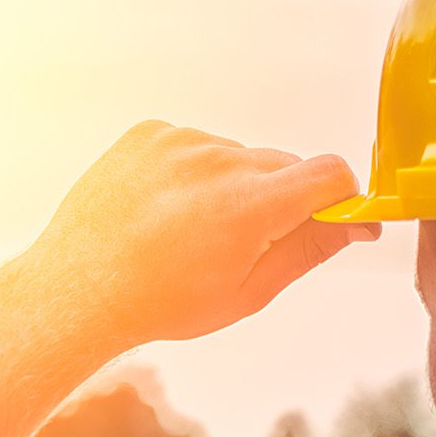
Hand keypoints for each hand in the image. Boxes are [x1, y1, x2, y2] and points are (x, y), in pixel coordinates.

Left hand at [15, 120, 376, 349]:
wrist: (78, 290)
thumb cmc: (160, 303)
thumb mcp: (247, 292)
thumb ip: (308, 250)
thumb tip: (357, 223)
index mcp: (250, 206)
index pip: (330, 173)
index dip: (340, 196)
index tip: (333, 217)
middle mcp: (219, 161)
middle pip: (283, 165)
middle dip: (280, 199)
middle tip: (240, 244)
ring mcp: (180, 142)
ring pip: (236, 156)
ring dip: (230, 186)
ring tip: (187, 232)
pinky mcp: (150, 133)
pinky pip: (193, 145)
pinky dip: (190, 172)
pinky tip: (162, 212)